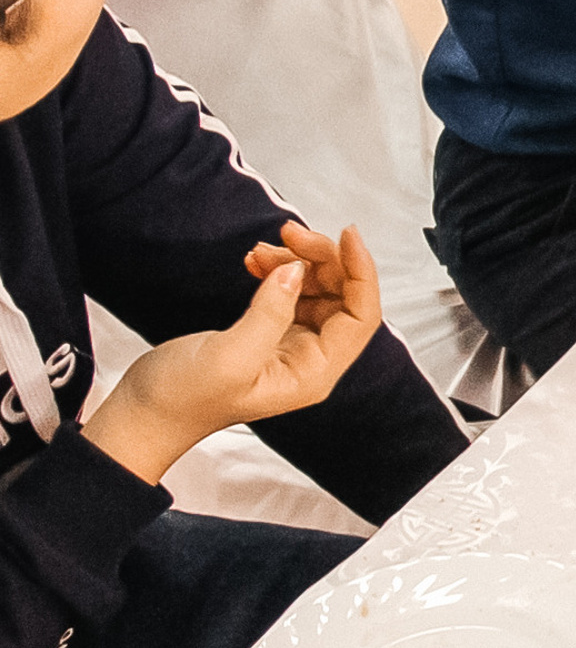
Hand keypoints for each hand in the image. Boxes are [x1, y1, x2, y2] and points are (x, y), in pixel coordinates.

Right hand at [83, 227, 382, 485]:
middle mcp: (311, 360)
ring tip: (260, 250)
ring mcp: (291, 345)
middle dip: (321, 259)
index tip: (346, 233)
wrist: (141, 414)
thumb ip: (270, 313)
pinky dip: (278, 271)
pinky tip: (254, 262)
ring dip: (296, 262)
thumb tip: (298, 271)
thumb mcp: (229, 356)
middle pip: (341, 296)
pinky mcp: (267, 333)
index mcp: (315, 373)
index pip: (361, 316)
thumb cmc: (182, 399)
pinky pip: (289, 293)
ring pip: (315, 289)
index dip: (361, 271)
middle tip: (287, 233)